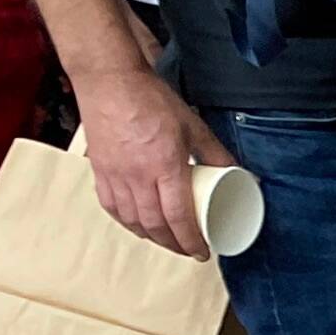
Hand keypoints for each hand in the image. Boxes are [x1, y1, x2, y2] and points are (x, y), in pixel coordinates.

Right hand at [76, 66, 235, 259]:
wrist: (110, 82)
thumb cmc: (151, 100)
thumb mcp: (193, 126)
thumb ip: (215, 153)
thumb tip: (236, 172)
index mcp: (164, 167)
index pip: (179, 217)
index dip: (191, 241)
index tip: (202, 252)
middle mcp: (137, 176)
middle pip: (155, 225)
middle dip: (174, 245)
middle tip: (187, 250)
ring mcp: (114, 175)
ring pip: (132, 220)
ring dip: (151, 236)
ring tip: (167, 240)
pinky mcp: (99, 170)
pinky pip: (111, 206)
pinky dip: (126, 221)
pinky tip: (137, 223)